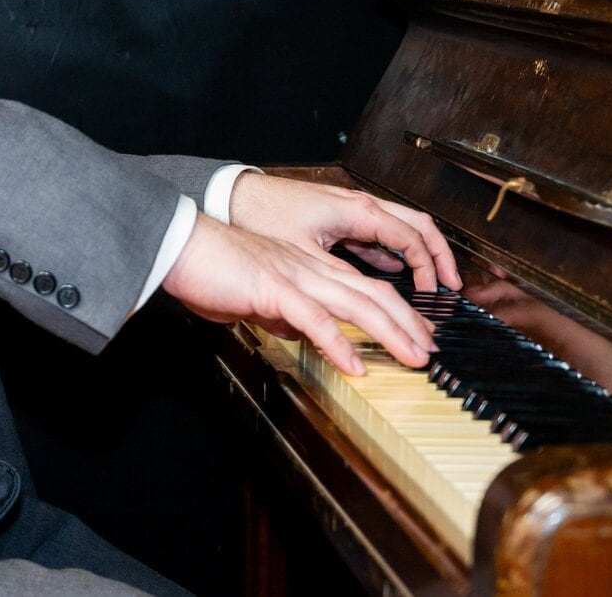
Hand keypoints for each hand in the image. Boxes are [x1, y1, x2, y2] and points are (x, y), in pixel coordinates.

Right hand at [161, 215, 436, 375]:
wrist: (180, 245)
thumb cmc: (210, 269)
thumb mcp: (255, 296)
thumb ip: (280, 311)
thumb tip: (297, 330)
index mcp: (307, 268)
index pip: (365, 287)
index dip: (397, 311)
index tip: (416, 334)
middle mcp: (310, 268)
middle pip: (375, 294)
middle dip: (409, 323)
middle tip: (431, 349)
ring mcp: (296, 276)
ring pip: (358, 304)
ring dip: (392, 333)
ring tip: (414, 357)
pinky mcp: (275, 289)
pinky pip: (315, 319)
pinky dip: (339, 345)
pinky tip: (356, 367)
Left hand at [227, 173, 460, 293]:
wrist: (234, 196)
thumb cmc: (262, 216)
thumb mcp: (301, 255)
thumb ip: (338, 277)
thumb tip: (365, 305)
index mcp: (357, 210)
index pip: (411, 237)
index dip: (429, 267)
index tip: (435, 294)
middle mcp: (359, 205)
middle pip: (417, 226)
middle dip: (438, 255)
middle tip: (451, 287)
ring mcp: (350, 208)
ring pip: (400, 227)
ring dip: (418, 254)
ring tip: (429, 285)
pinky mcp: (338, 216)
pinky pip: (378, 233)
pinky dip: (393, 252)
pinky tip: (392, 274)